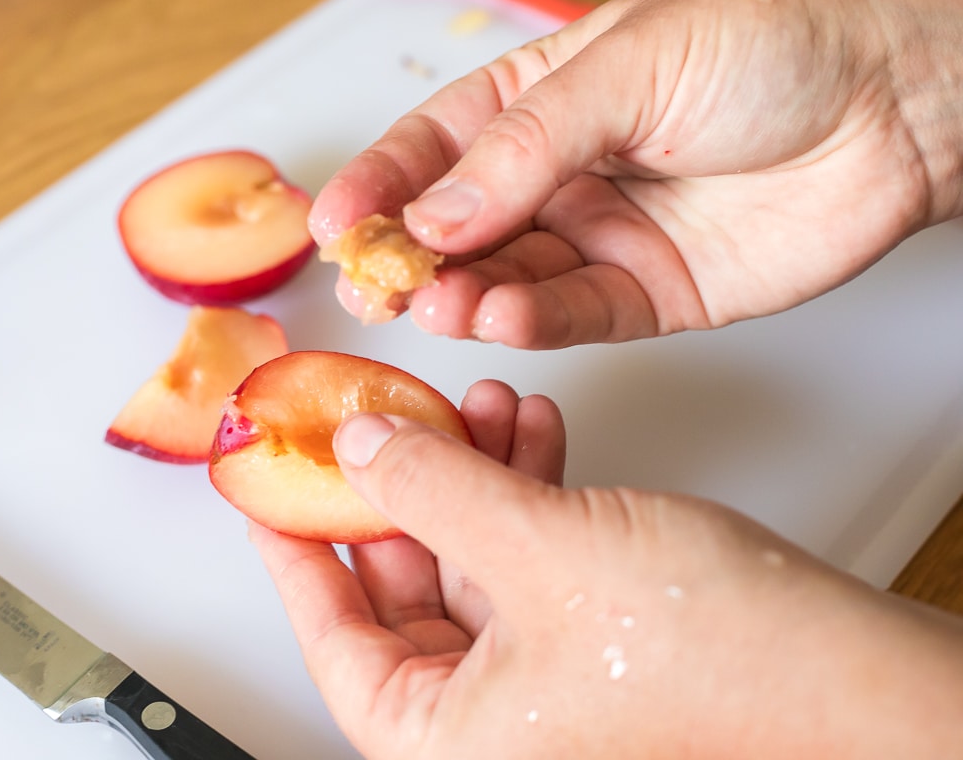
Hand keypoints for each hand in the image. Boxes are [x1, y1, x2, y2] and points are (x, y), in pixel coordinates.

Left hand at [251, 380, 962, 757]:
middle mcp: (490, 721)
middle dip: (404, 482)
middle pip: (403, 583)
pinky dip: (523, 487)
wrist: (857, 675)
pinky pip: (529, 554)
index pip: (333, 638)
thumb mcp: (539, 550)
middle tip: (382, 418)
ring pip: (470, 556)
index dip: (295, 549)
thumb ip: (433, 491)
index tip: (269, 488)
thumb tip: (361, 452)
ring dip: (470, 470)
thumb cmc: (722, 663)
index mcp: (447, 738)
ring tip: (473, 401)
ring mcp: (544, 678)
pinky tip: (528, 428)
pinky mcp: (594, 637)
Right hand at [311, 0, 962, 347]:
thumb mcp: (629, 66)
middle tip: (376, 283)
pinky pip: (572, 316)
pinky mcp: (648, 294)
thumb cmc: (775, 45)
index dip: (380, 183)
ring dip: (466, 295)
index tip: (335, 223)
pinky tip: (503, 315)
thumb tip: (433, 216)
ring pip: (507, 278)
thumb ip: (524, 148)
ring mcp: (602, 235)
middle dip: (411, 256)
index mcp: (542, 96)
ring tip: (439, 303)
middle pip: (460, 224)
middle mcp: (562, 171)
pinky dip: (531, 322)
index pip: (436, 144)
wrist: (898, 102)